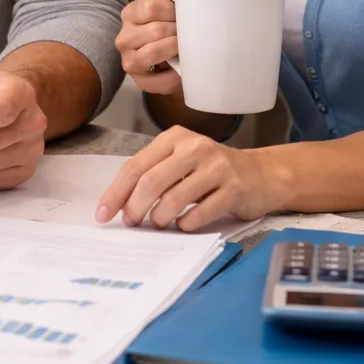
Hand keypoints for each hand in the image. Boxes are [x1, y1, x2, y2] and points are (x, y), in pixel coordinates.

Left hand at [95, 126, 282, 231]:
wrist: (261, 174)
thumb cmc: (212, 171)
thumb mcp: (181, 161)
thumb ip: (153, 174)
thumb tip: (118, 205)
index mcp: (175, 138)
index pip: (135, 166)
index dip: (116, 193)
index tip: (103, 214)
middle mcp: (194, 147)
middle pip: (150, 182)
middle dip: (134, 208)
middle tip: (131, 223)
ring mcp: (216, 166)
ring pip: (173, 200)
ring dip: (159, 219)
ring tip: (159, 223)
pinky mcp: (233, 188)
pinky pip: (198, 214)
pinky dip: (185, 225)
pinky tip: (184, 224)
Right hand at [115, 0, 181, 94]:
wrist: (177, 56)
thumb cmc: (175, 24)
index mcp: (130, 14)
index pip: (151, 7)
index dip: (174, 10)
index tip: (185, 14)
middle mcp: (124, 37)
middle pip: (155, 30)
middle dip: (179, 31)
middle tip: (191, 32)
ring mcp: (129, 60)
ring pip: (153, 52)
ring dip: (176, 49)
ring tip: (186, 47)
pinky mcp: (139, 81)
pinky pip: (157, 80)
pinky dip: (174, 76)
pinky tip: (182, 70)